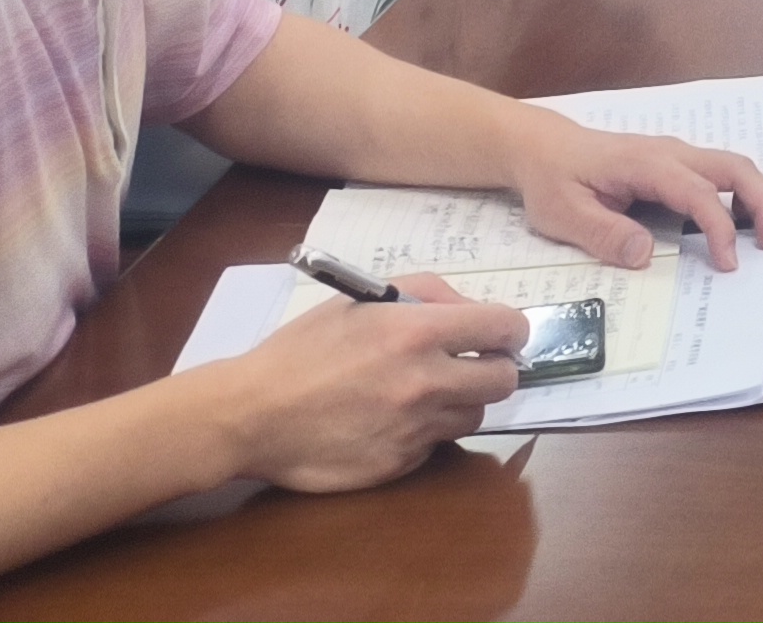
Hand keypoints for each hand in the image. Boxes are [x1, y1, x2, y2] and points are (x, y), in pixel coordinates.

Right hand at [217, 275, 525, 490]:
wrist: (252, 414)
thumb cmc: (303, 349)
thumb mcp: (362, 300)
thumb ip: (425, 294)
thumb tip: (470, 309)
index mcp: (419, 333)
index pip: (505, 329)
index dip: (510, 331)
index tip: (502, 335)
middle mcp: (426, 383)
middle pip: (504, 382)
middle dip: (493, 370)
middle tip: (470, 366)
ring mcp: (414, 430)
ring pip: (473, 417)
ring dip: (458, 404)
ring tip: (421, 394)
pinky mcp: (399, 467)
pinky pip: (434, 447)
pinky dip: (423, 434)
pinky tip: (388, 423)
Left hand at [507, 115, 762, 272]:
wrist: (542, 147)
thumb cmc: (552, 180)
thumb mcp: (564, 214)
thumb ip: (604, 233)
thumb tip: (647, 255)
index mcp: (645, 164)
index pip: (697, 192)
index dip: (718, 227)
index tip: (728, 263)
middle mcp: (670, 153)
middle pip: (733, 167)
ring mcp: (676, 155)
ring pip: (733, 166)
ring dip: (760, 196)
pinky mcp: (675, 165)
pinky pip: (720, 173)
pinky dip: (745, 194)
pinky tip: (750, 219)